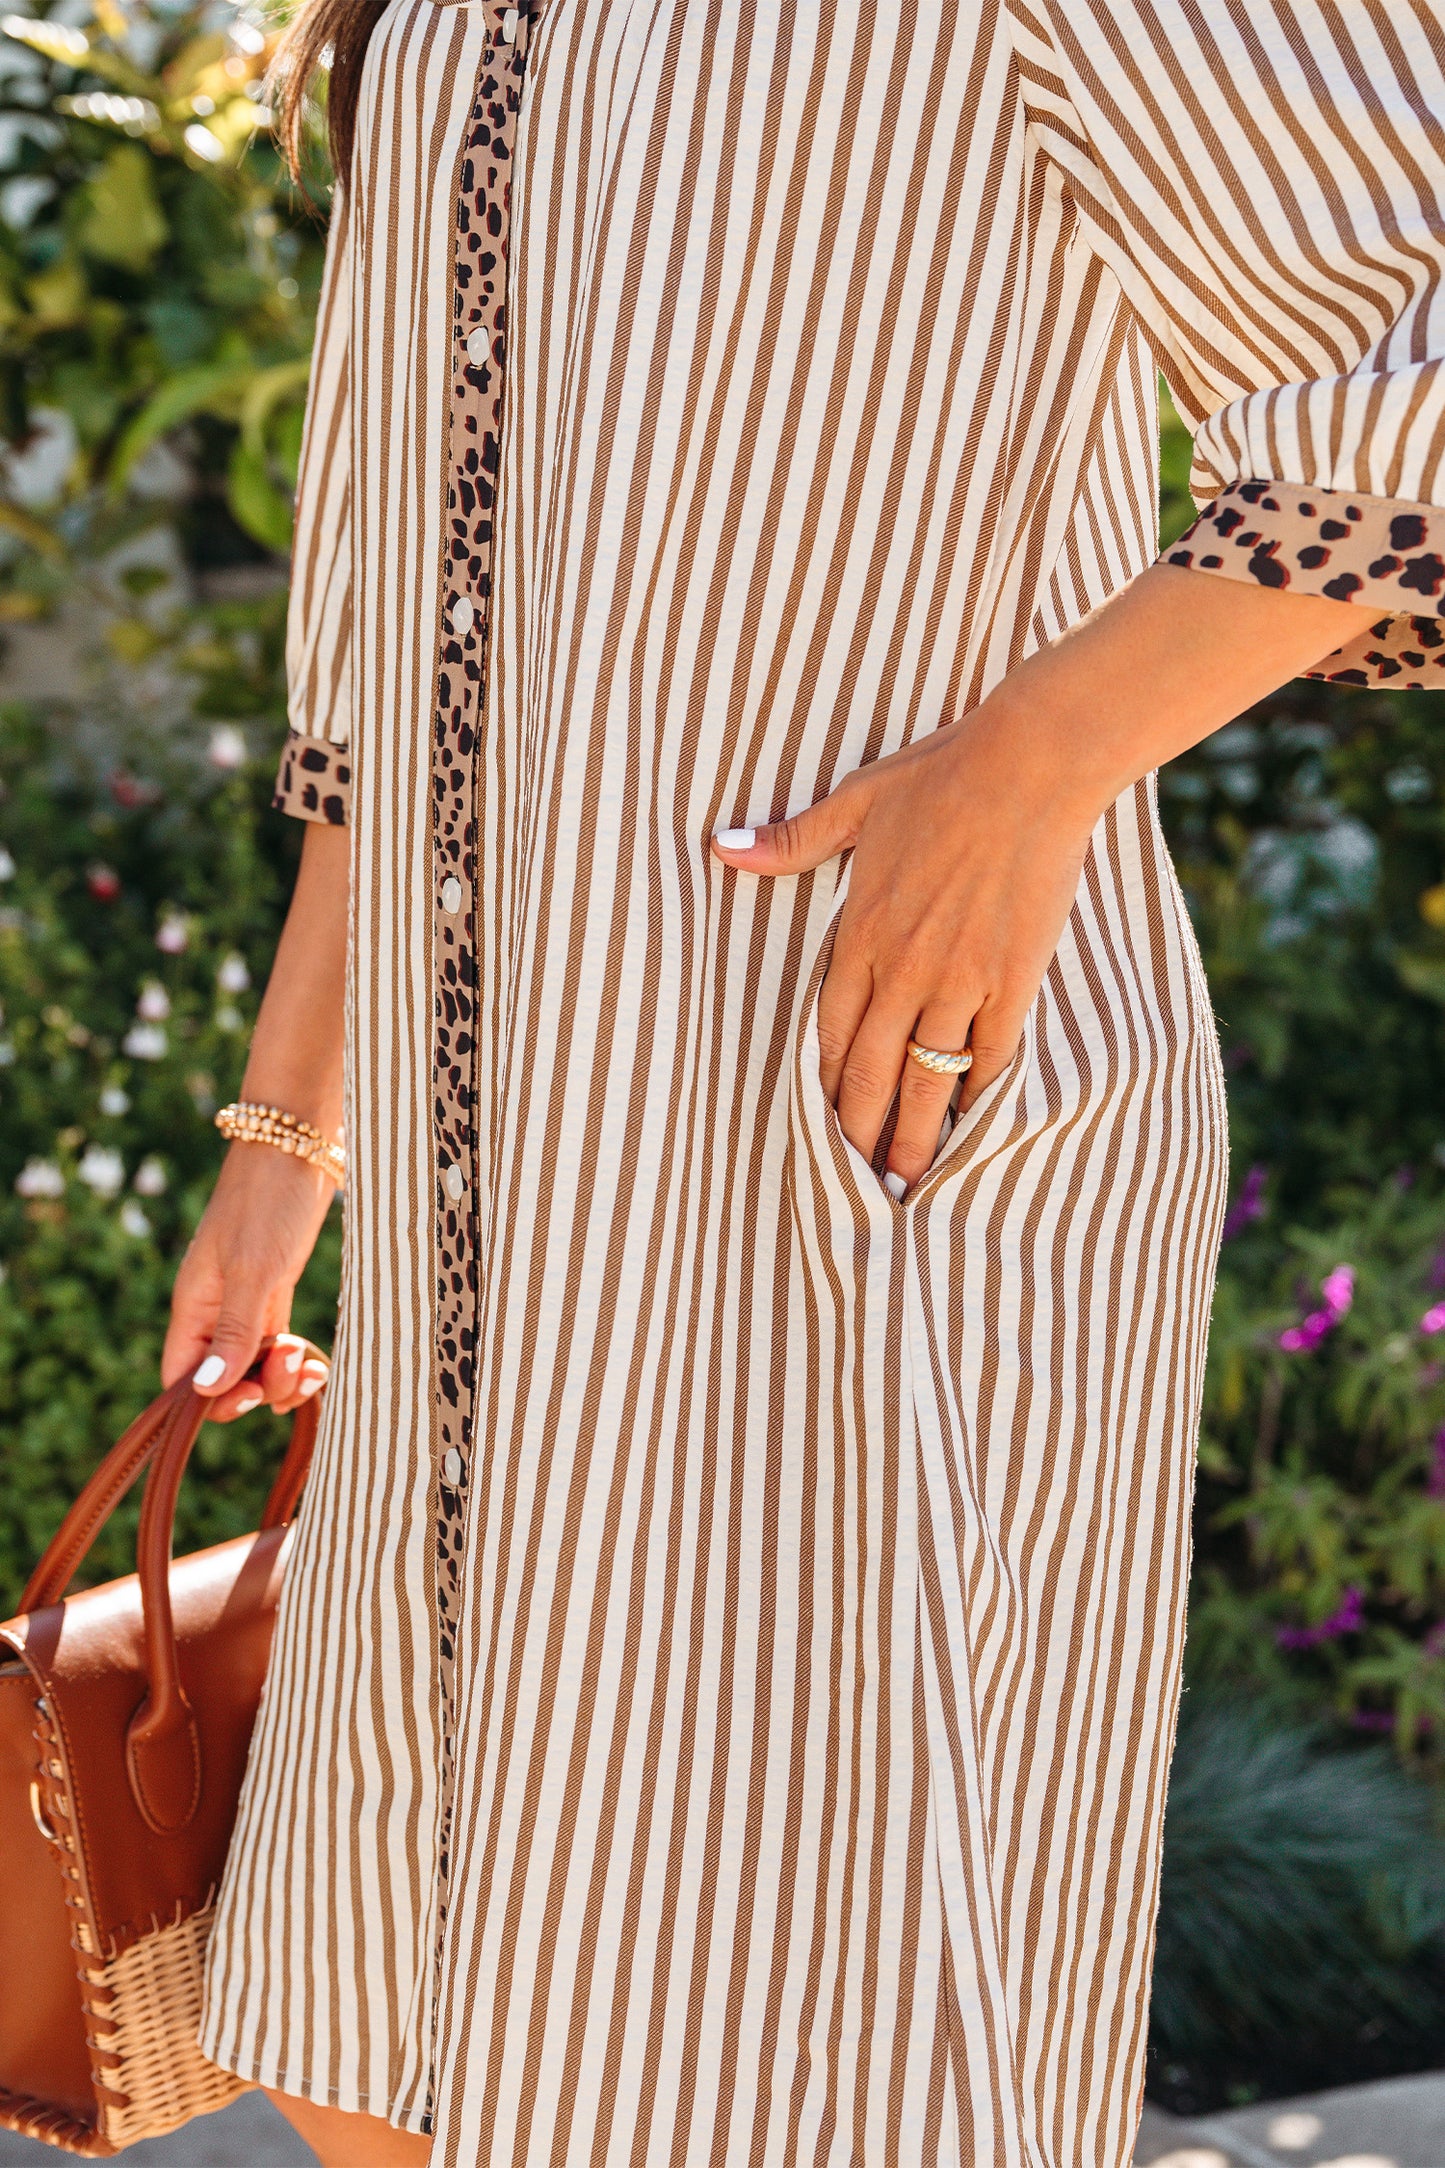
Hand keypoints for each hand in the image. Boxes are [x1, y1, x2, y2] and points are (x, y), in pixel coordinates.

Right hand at [162, 1144, 335, 1418]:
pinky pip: (277, 1346)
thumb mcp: (254, 1269)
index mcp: (193, 1305)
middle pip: (223, 1379)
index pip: (181, 1378)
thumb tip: (207, 1390)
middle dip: (258, 1388)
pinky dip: (296, 1362)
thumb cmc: (268, 1201)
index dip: (211, 1400)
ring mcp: (246, 1301)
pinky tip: (318, 1365)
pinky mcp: (275, 1291)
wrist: (297, 1147)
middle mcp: (214, 1310)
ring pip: (255, 1366)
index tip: (252, 1394)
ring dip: (283, 1378)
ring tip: (312, 1362)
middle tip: (294, 1365)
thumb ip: (235, 1332)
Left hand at [712, 699, 1097, 1194]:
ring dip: (912, 1133)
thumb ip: (791, 841)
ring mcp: (960, 979)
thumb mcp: (856, 802)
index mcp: (861, 932)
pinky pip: (990, 1055)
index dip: (823, 1085)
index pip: (828, 1031)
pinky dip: (977, 1095)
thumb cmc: (942, 777)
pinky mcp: (1013, 979)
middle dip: (859, 1130)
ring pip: (926, 1078)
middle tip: (854, 1181)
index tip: (819, 1125)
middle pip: (871, 1070)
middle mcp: (904, 969)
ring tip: (904, 1177)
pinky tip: (968, 1127)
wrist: (1030, 766)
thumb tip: (722, 847)